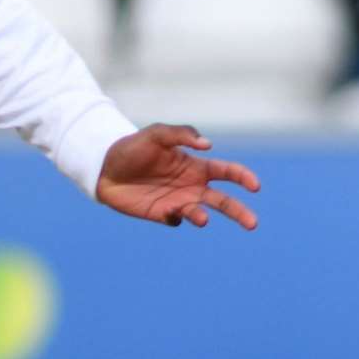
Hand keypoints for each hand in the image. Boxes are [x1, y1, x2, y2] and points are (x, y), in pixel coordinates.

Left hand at [96, 124, 259, 229]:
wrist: (103, 167)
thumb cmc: (132, 148)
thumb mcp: (156, 134)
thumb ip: (182, 134)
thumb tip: (208, 145)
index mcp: (196, 166)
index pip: (228, 172)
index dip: (243, 178)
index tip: (254, 186)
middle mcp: (192, 186)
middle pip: (223, 201)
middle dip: (240, 212)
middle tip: (253, 224)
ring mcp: (177, 201)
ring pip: (202, 214)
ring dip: (203, 217)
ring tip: (202, 218)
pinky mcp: (161, 214)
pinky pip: (175, 220)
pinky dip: (176, 218)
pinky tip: (167, 212)